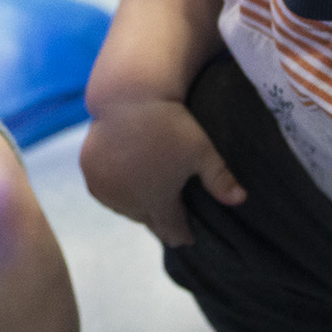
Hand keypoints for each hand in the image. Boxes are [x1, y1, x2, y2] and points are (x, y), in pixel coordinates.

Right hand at [79, 96, 242, 249]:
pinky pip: (106, 192)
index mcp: (157, 202)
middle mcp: (127, 202)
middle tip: (170, 217)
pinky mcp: (89, 173)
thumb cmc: (170, 124)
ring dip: (136, 205)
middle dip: (160, 219)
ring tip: (148, 198)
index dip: (182, 234)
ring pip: (124, 208)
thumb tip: (242, 201)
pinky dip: (117, 191)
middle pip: (147, 221)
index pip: (172, 231)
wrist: (128, 96)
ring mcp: (105, 188)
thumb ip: (220, 179)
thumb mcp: (202, 151)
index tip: (189, 236)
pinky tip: (127, 184)